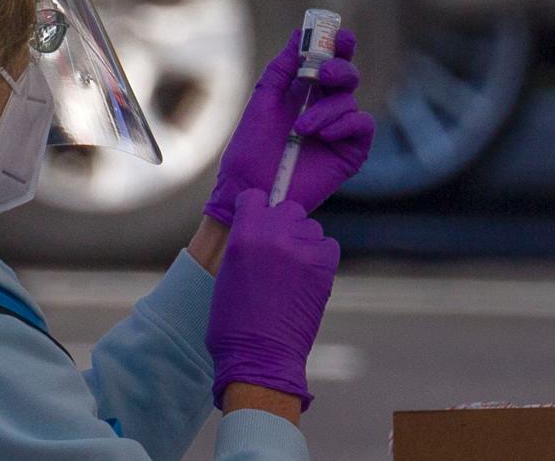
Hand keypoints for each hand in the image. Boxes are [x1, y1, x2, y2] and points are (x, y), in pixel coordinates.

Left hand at [204, 29, 373, 226]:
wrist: (249, 187)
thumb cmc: (250, 149)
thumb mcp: (263, 102)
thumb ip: (282, 69)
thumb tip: (298, 34)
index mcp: (303, 95)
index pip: (327, 63)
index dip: (337, 46)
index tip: (339, 34)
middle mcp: (324, 110)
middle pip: (347, 77)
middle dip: (339, 69)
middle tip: (323, 74)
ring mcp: (338, 132)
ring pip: (350, 102)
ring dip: (326, 110)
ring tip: (302, 128)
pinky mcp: (349, 153)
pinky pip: (362, 126)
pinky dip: (345, 124)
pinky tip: (323, 134)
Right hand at [205, 189, 338, 410]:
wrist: (260, 356)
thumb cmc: (234, 322)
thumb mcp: (228, 272)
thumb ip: (245, 243)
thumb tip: (261, 231)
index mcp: (243, 235)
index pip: (255, 198)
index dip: (255, 210)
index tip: (256, 221)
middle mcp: (274, 236)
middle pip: (286, 210)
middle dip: (281, 224)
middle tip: (276, 249)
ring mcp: (302, 251)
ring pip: (309, 227)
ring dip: (301, 241)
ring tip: (292, 267)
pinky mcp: (324, 267)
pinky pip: (327, 245)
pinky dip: (319, 256)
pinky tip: (307, 274)